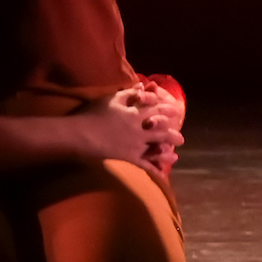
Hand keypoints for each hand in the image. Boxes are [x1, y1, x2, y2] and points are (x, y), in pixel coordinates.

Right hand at [66, 80, 186, 176]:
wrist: (81, 134)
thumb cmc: (94, 114)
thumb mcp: (112, 99)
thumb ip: (129, 93)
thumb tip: (142, 87)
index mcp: (136, 113)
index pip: (156, 109)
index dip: (167, 109)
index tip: (176, 109)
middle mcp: (140, 129)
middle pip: (161, 129)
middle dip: (172, 131)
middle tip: (180, 137)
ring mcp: (136, 144)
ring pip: (157, 146)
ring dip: (167, 151)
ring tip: (176, 155)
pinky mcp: (129, 157)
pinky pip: (145, 165)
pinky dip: (154, 170)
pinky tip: (162, 175)